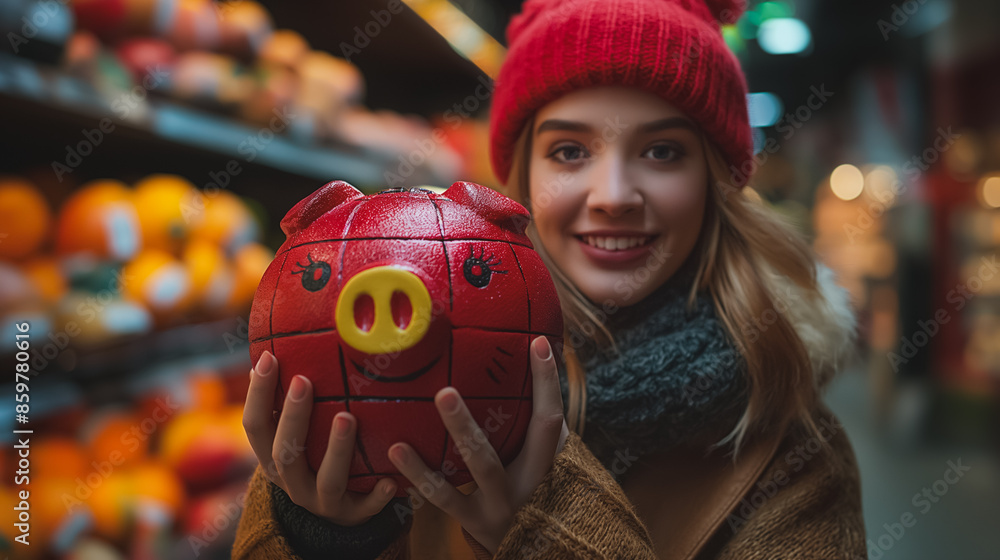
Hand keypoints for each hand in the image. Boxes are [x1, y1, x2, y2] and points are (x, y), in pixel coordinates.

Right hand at [242, 351, 396, 525]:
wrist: (336, 508)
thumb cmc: (316, 453)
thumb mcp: (297, 431)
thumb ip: (292, 398)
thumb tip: (282, 340)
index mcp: (273, 458)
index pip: (256, 426)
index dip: (258, 394)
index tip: (269, 357)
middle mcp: (292, 483)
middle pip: (285, 454)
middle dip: (293, 417)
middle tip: (305, 380)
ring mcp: (322, 502)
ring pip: (326, 481)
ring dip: (336, 449)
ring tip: (348, 417)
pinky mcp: (352, 516)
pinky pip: (365, 509)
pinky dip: (376, 496)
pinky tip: (389, 480)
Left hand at [386, 336, 568, 553]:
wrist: (532, 546)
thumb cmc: (532, 484)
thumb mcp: (541, 455)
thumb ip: (534, 419)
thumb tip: (530, 353)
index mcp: (550, 461)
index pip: (551, 419)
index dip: (547, 382)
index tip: (536, 343)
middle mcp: (530, 483)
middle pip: (511, 446)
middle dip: (477, 420)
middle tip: (444, 393)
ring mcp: (502, 505)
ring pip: (476, 472)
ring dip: (450, 441)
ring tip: (411, 431)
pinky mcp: (475, 523)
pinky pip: (444, 499)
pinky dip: (419, 478)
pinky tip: (396, 454)